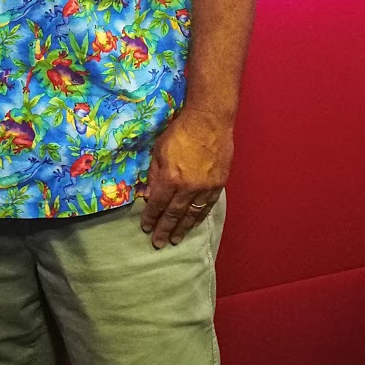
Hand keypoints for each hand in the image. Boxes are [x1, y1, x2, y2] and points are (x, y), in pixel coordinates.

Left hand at [139, 107, 232, 247]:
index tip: (146, 228)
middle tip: (158, 243)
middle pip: (174, 214)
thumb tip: (150, 194)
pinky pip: (207, 206)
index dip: (151, 217)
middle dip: (165, 229)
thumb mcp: (158, 150)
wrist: (209, 121)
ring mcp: (205, 188)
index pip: (158, 204)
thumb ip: (154, 174)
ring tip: (175, 239)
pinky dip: (199, 217)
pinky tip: (194, 223)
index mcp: (170, 178)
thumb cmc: (180, 131)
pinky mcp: (218, 184)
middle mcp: (188, 188)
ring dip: (182, 228)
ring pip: (192, 214)